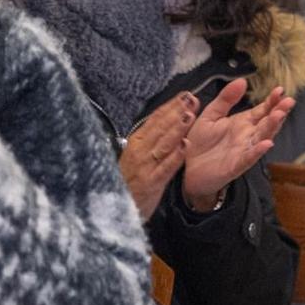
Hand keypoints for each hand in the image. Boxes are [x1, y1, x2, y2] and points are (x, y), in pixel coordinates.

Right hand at [120, 93, 196, 216]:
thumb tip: (164, 122)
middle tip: (192, 98)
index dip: (171, 106)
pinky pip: (165, 168)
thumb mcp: (135, 157)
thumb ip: (149, 140)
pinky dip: (175, 156)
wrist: (112, 209)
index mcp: (135, 142)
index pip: (155, 119)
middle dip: (177, 111)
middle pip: (160, 127)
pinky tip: (185, 146)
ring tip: (190, 115)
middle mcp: (139, 151)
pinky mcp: (150, 183)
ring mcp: (144, 166)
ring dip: (177, 128)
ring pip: (163, 143)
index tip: (185, 94)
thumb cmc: (126, 182)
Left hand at [181, 80, 293, 208]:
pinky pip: (249, 158)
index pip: (262, 110)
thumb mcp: (211, 115)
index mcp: (242, 123)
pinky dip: (258, 151)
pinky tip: (267, 143)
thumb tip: (242, 81)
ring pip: (262, 138)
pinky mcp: (235, 166)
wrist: (185, 169)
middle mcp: (247, 136)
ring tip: (279, 115)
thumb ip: (225, 99)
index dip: (272, 101)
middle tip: (289, 101)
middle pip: (267, 123)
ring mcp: (243, 151)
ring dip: (272, 127)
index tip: (280, 90)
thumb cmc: (199, 143)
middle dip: (278, 112)